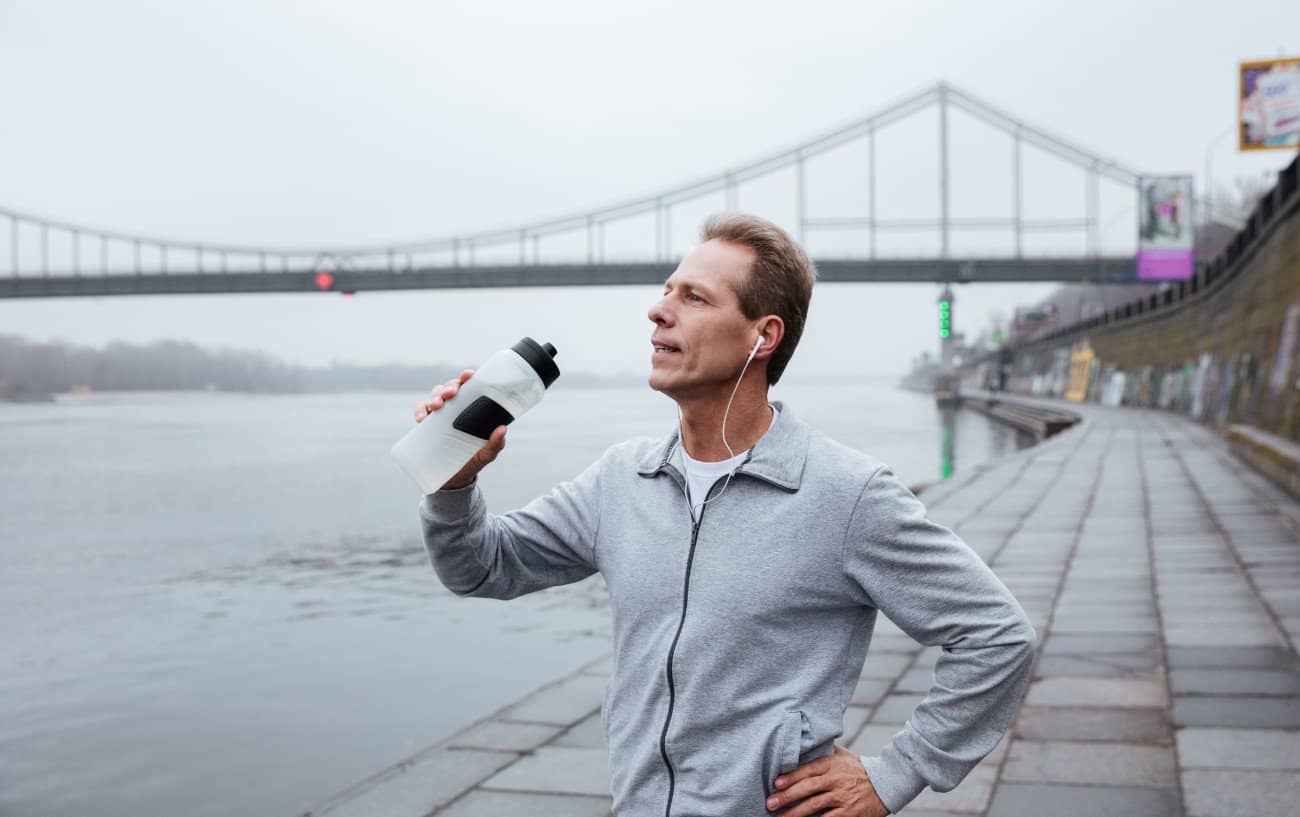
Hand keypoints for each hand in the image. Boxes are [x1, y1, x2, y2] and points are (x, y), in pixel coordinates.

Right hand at [412, 368, 507, 489]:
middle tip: (450, 394)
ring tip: (436, 406)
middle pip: (451, 388)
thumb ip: (495, 444)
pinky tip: (422, 418)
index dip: (467, 377)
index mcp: (472, 409)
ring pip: (435, 396)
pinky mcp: (427, 426)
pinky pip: (420, 411)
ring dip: (434, 396)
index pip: (470, 387)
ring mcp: (441, 416)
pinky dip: (419, 411)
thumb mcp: (487, 454)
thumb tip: (503, 429)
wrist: (454, 480)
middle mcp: (456, 408)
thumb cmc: (473, 461)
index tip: (467, 375)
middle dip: (449, 386)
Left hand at [766, 744, 889, 816]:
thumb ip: (823, 751)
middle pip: (808, 788)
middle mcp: (836, 779)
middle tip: (770, 803)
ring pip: (814, 805)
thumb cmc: (858, 768)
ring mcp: (842, 797)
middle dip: (787, 797)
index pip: (807, 769)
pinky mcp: (848, 812)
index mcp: (832, 764)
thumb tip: (803, 742)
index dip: (791, 777)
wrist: (886, 783)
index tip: (776, 783)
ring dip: (795, 813)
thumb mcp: (842, 754)